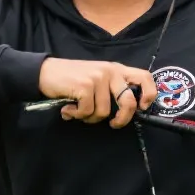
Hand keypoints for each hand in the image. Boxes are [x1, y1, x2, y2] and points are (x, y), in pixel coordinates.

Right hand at [38, 58, 157, 127]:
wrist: (46, 72)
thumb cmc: (73, 79)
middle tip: (113, 124)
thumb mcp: (98, 78)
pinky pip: (87, 112)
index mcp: (117, 69)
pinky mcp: (85, 86)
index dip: (149, 94)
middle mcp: (110, 71)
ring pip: (104, 112)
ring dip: (90, 117)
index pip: (145, 77)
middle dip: (122, 118)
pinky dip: (76, 115)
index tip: (142, 108)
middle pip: (128, 101)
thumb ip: (112, 88)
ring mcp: (98, 78)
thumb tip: (128, 111)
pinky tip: (68, 109)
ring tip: (78, 110)